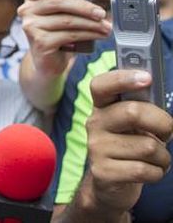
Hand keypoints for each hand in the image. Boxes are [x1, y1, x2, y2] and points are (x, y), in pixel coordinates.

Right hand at [18, 0, 109, 77]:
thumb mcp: (61, 17)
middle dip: (84, 6)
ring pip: (67, 20)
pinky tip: (99, 35)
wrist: (47, 64)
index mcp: (32, 0)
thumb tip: (95, 5)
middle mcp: (27, 11)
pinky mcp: (40, 42)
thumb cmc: (57, 36)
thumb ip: (70, 7)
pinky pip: (70, 35)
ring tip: (106, 27)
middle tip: (101, 13)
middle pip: (58, 2)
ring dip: (91, 24)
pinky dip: (89, 35)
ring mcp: (30, 27)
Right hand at [82, 70, 172, 213]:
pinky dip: (157, 173)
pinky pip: (144, 170)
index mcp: (102, 106)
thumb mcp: (134, 125)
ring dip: (163, 156)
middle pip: (132, 112)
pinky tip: (149, 172)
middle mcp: (95, 123)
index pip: (101, 85)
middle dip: (162, 123)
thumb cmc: (131, 146)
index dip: (122, 78)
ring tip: (156, 159)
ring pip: (147, 146)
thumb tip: (156, 93)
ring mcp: (96, 148)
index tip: (146, 78)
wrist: (111, 184)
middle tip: (167, 132)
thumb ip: (142, 108)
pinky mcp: (103, 172)